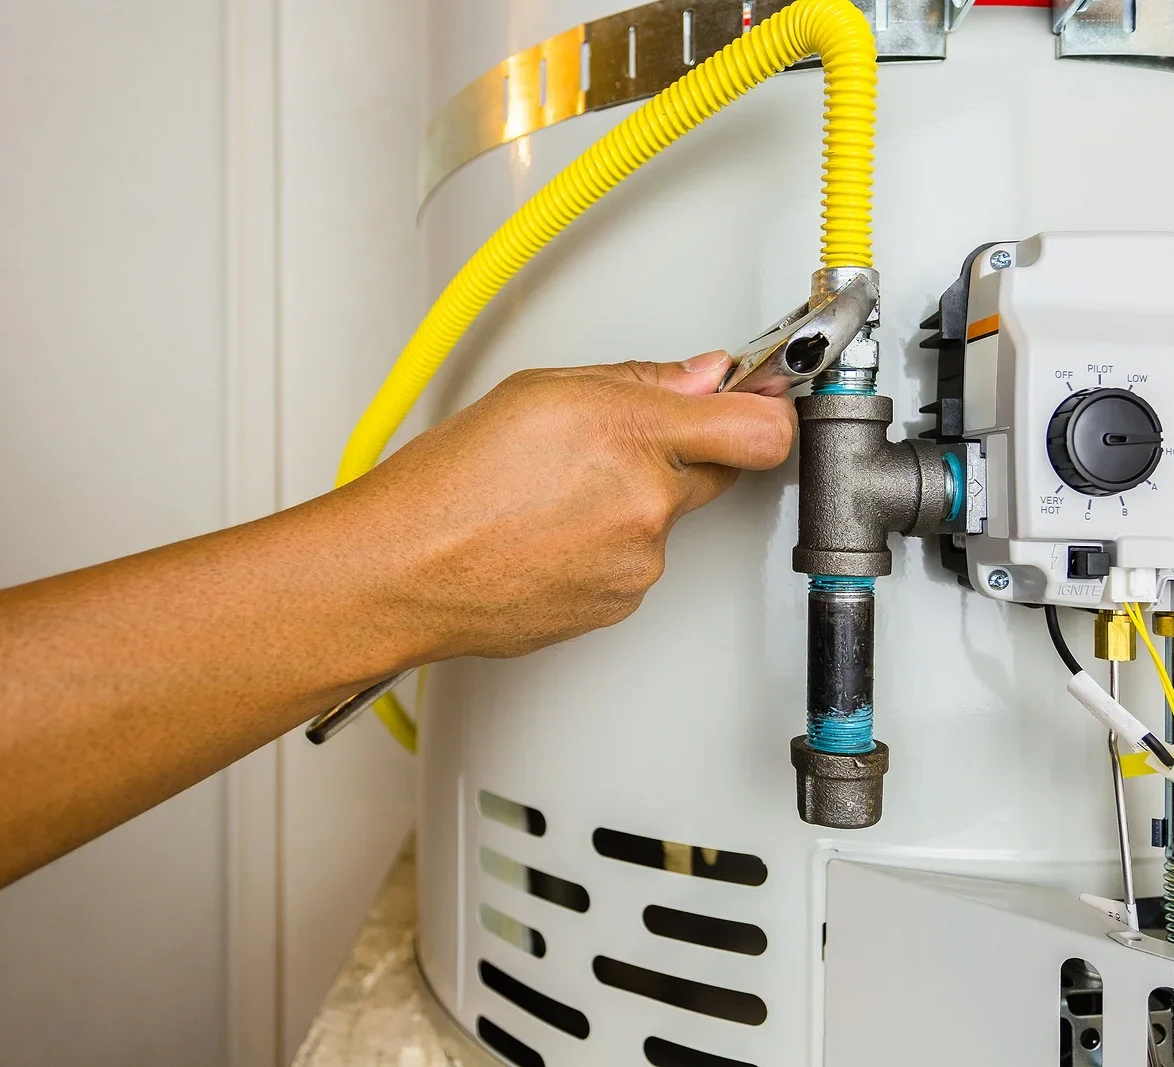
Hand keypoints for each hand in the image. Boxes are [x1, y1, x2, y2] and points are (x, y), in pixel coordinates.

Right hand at [342, 353, 795, 661]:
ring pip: (666, 518)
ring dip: (633, 502)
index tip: (767, 397)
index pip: (760, 429)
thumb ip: (639, 381)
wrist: (403, 572)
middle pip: (716, 470)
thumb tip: (700, 375)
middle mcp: (648, 505)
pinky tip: (552, 532)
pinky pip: (636, 562)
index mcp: (633, 435)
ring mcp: (638, 563)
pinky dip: (607, 545)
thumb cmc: (450, 484)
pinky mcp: (620, 604)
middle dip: (683, 451)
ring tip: (557, 496)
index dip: (769, 410)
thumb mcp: (541, 392)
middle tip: (616, 443)